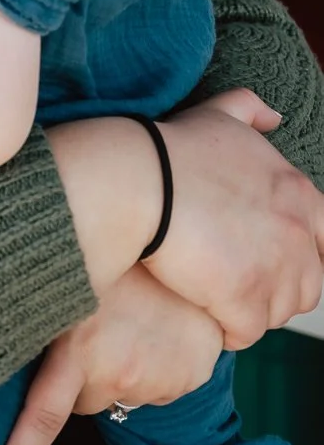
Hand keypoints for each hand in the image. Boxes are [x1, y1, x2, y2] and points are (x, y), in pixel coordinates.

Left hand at [0, 265, 222, 444]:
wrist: (168, 232)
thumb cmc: (102, 255)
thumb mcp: (58, 283)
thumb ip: (35, 320)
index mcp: (76, 349)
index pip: (45, 415)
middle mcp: (116, 370)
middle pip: (88, 403)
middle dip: (86, 377)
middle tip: (93, 330)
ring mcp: (156, 378)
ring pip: (125, 394)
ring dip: (122, 369)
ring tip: (127, 322)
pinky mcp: (188, 377)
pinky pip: (161, 387)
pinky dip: (157, 367)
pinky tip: (155, 331)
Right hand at [145, 89, 323, 348]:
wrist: (138, 181)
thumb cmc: (171, 149)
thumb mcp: (218, 116)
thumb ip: (251, 110)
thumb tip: (274, 116)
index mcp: (298, 193)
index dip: (294, 253)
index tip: (260, 254)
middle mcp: (297, 233)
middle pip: (307, 285)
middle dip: (275, 288)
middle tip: (234, 279)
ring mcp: (275, 270)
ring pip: (279, 312)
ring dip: (252, 311)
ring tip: (217, 298)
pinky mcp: (244, 300)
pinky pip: (246, 333)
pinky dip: (227, 330)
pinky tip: (205, 315)